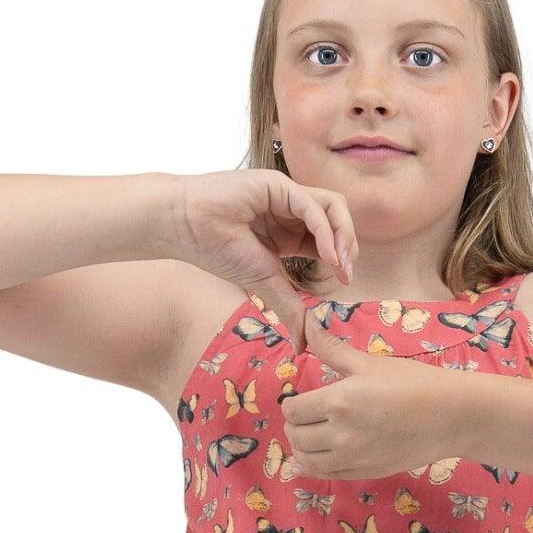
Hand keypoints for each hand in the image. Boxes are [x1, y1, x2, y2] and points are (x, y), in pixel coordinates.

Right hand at [171, 169, 357, 325]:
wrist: (183, 226)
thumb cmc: (216, 250)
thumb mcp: (265, 285)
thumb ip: (289, 311)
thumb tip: (305, 347)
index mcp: (289, 232)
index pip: (329, 238)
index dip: (342, 257)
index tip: (343, 281)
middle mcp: (291, 211)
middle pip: (338, 219)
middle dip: (350, 245)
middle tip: (345, 273)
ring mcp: (286, 195)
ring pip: (333, 205)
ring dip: (344, 234)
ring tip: (339, 262)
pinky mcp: (278, 185)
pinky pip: (313, 205)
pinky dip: (325, 230)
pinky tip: (326, 253)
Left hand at [283, 302, 471, 479]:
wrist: (450, 416)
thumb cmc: (413, 382)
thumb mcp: (370, 362)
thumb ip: (332, 349)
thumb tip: (307, 323)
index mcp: (338, 401)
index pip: (293, 410)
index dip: (291, 403)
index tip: (298, 400)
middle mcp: (340, 434)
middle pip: (296, 436)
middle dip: (294, 425)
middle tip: (303, 417)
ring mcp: (352, 458)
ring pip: (306, 460)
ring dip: (301, 448)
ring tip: (309, 436)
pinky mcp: (364, 473)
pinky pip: (326, 475)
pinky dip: (313, 467)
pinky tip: (314, 459)